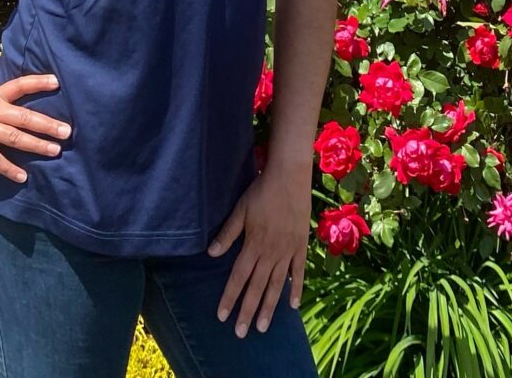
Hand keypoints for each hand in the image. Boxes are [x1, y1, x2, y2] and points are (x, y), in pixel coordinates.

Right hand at [0, 64, 69, 182]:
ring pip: (15, 136)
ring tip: (55, 151)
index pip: (20, 85)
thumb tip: (3, 61)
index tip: (58, 82)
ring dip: (36, 144)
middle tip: (68, 131)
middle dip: (47, 124)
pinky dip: (9, 168)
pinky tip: (23, 176)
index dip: (38, 82)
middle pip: (25, 116)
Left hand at [209, 164, 310, 337]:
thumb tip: (210, 253)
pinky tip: (292, 306)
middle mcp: (270, 252)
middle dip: (247, 311)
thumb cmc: (262, 191)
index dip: (230, 297)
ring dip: (268, 306)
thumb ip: (227, 233)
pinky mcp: (301, 246)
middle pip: (256, 287)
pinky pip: (298, 272)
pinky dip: (296, 289)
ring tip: (262, 327)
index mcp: (253, 244)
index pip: (238, 277)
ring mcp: (288, 251)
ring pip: (276, 285)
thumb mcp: (240, 209)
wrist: (290, 177)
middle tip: (241, 333)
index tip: (222, 316)